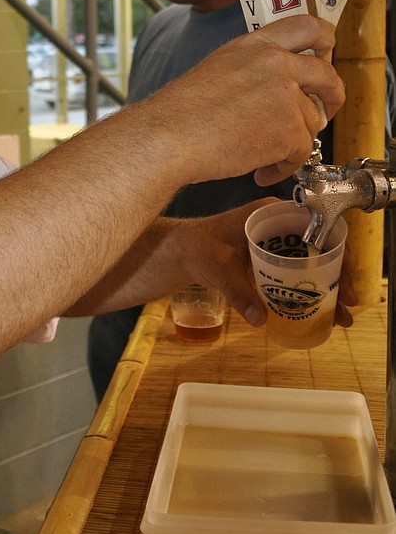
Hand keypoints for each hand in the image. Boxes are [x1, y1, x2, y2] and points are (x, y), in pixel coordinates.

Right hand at [143, 15, 343, 187]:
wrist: (169, 137)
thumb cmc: (182, 112)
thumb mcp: (220, 68)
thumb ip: (254, 68)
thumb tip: (281, 88)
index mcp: (256, 44)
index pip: (308, 26)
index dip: (325, 43)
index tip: (325, 58)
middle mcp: (276, 63)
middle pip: (328, 75)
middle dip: (332, 98)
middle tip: (323, 112)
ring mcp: (286, 95)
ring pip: (312, 122)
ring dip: (293, 143)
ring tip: (264, 155)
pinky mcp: (290, 129)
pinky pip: (301, 151)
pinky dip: (283, 166)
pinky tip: (260, 170)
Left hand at [176, 200, 355, 329]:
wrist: (182, 251)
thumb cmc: (198, 247)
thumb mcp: (218, 268)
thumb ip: (239, 292)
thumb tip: (260, 319)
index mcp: (269, 214)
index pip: (314, 224)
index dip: (336, 246)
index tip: (348, 268)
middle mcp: (279, 226)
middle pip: (319, 248)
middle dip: (339, 274)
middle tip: (350, 300)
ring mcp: (278, 244)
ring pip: (313, 264)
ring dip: (329, 288)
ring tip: (343, 316)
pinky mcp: (273, 260)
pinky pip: (300, 274)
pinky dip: (312, 292)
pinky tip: (324, 312)